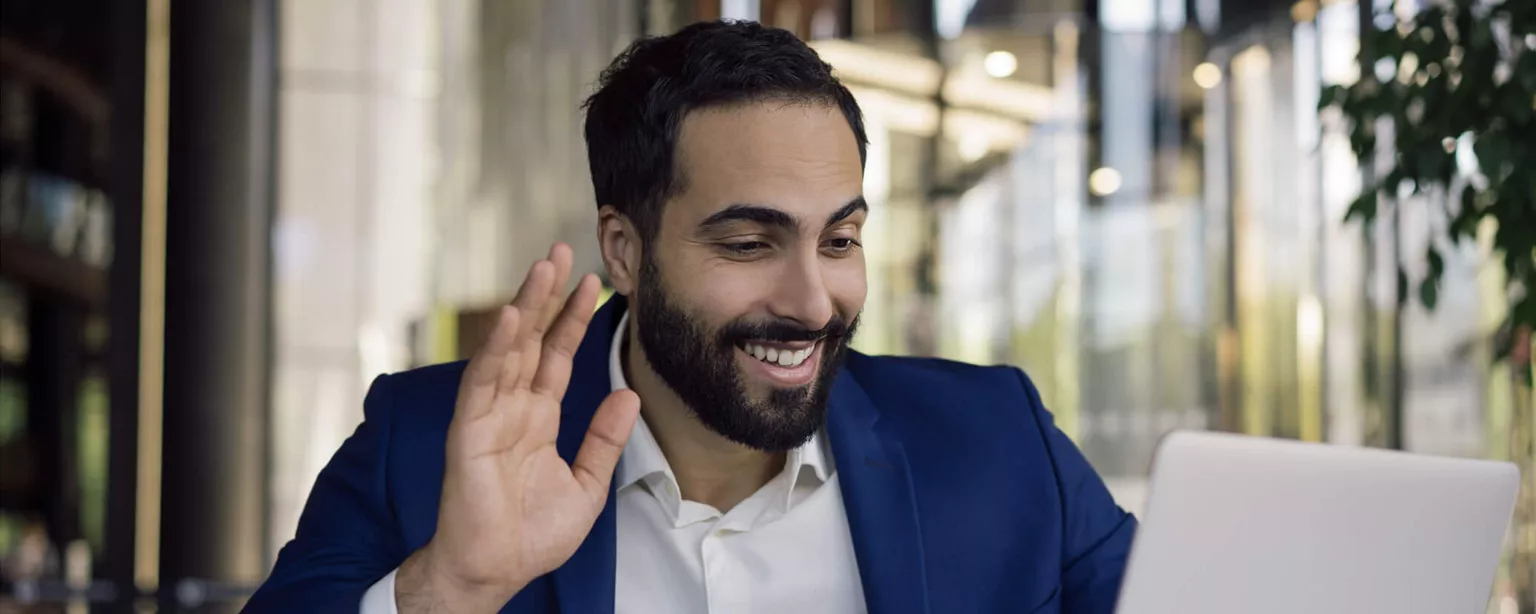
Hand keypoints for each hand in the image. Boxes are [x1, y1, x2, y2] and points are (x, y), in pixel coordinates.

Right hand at [397, 244, 640, 611]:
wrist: (498, 569)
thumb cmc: (532, 533)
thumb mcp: (588, 483)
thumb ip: (604, 438)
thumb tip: (627, 394)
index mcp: (537, 417)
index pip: (556, 355)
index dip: (571, 318)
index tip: (590, 281)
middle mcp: (511, 408)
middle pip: (531, 340)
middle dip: (545, 295)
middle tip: (560, 251)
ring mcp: (488, 415)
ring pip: (508, 349)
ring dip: (524, 307)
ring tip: (542, 267)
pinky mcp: (468, 431)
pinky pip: (483, 382)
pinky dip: (497, 349)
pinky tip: (511, 318)